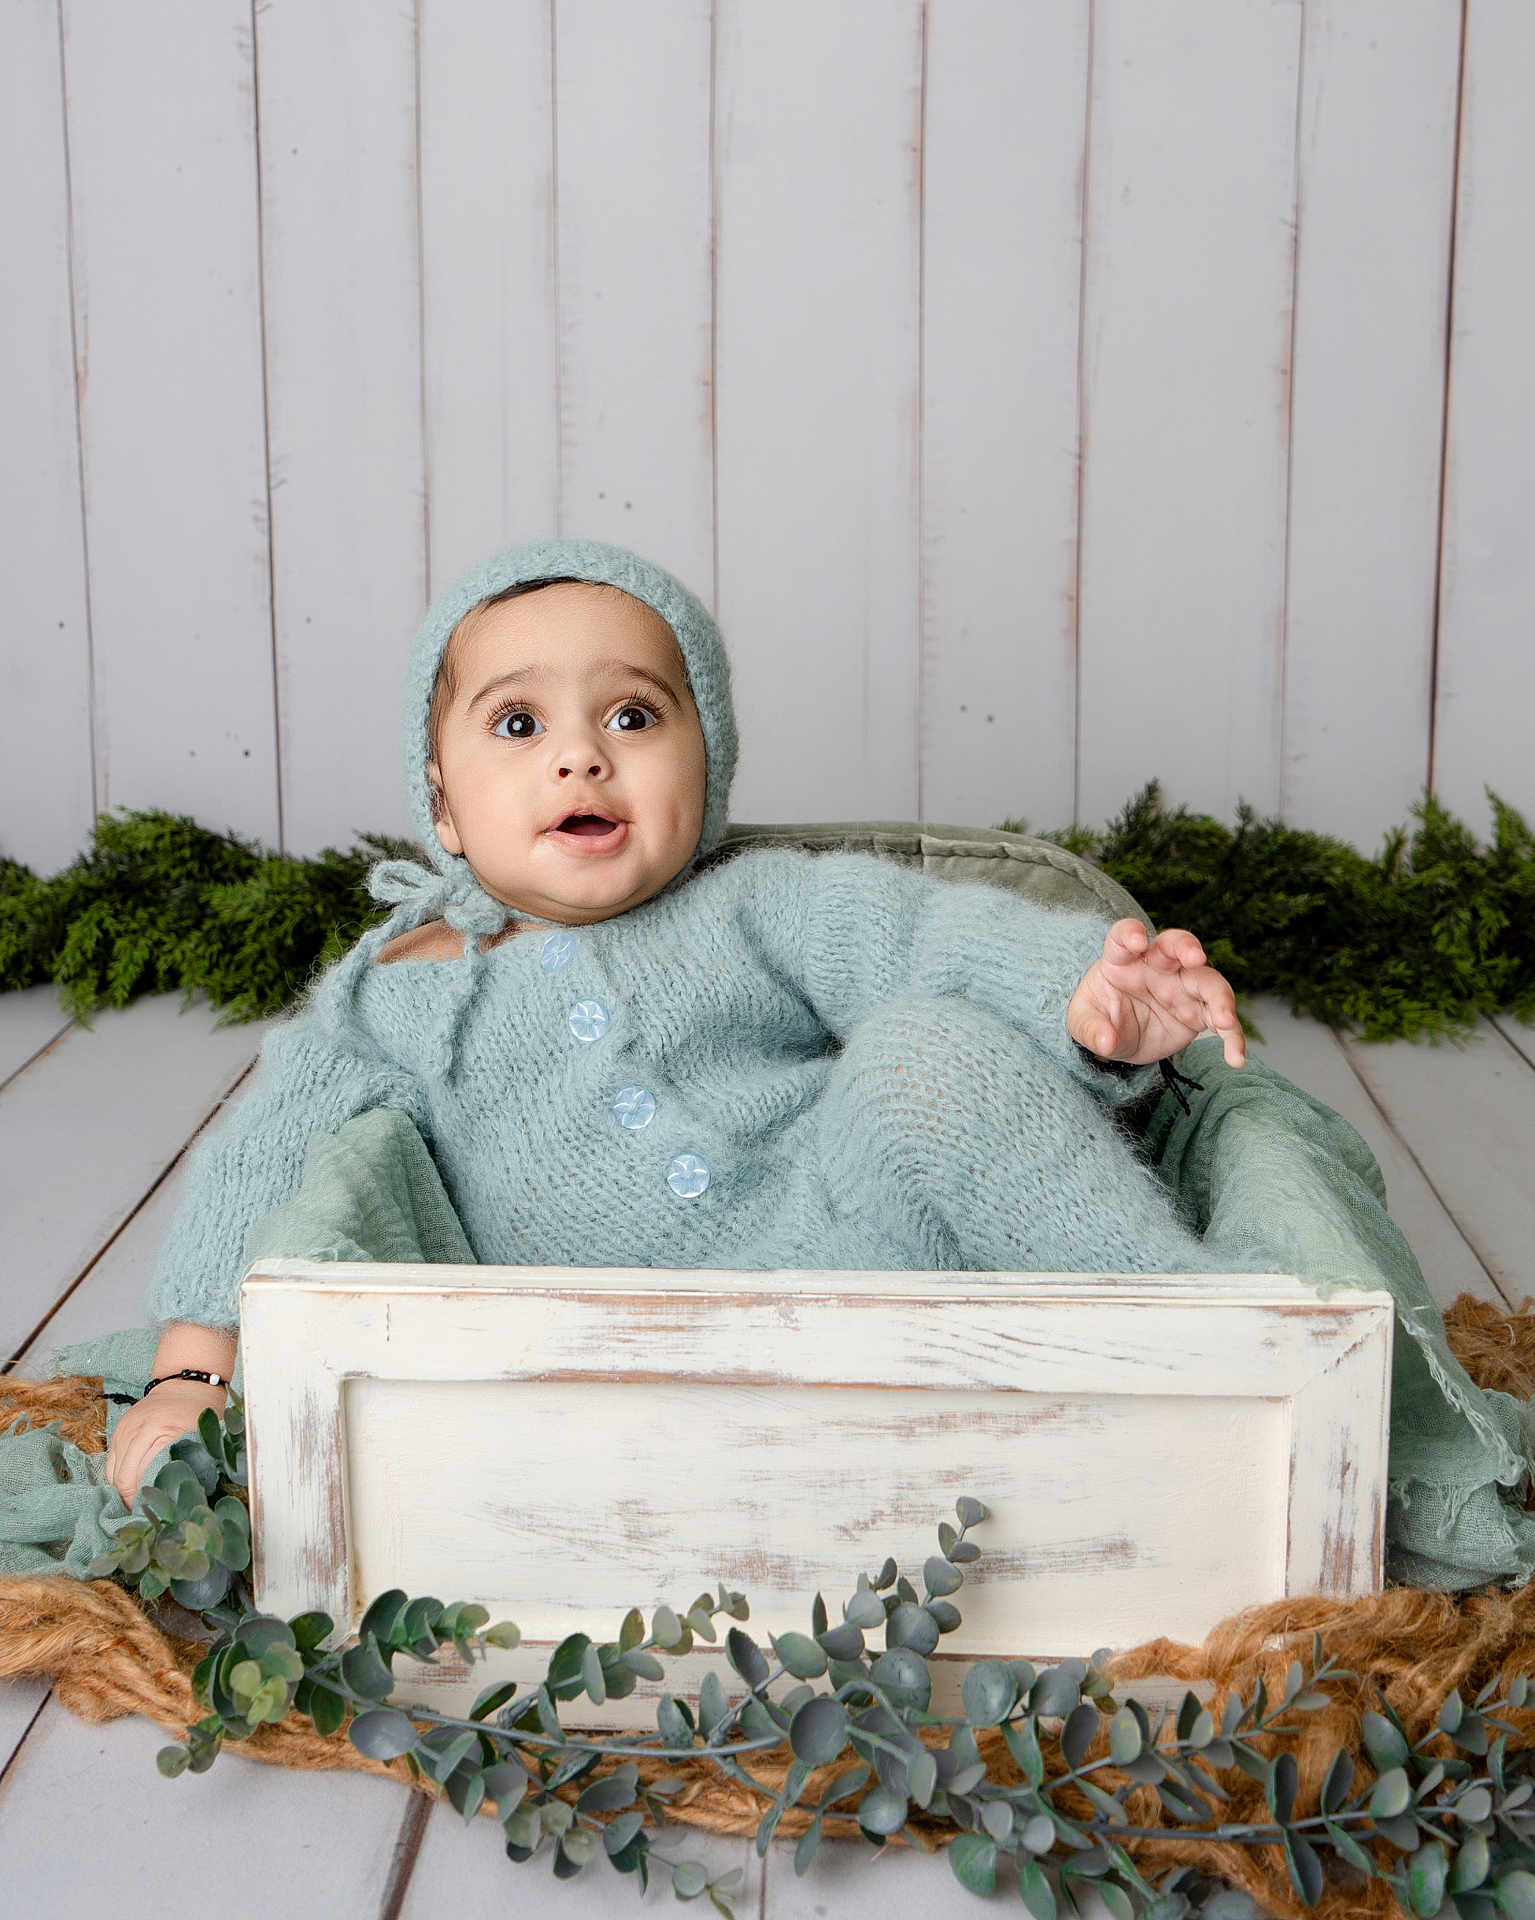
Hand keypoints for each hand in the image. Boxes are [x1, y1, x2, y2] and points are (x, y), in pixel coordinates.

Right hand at [104, 1380, 226, 1507]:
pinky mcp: (119, 1428)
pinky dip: (117, 1476)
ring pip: (113, 1472)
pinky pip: (111, 1461)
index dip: (145, 1498)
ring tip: (134, 1503)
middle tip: (141, 1513)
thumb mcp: (203, 1437)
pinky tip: (129, 1486)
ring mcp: (125, 1429)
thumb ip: (191, 1463)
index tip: (150, 1514)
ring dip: (121, 1490)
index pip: (143, 1476)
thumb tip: (184, 1495)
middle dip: (130, 1499)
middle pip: (124, 1477)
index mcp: (161, 1432)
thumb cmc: (200, 1412)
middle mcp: (138, 1430)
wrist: (186, 1384)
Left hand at [1067, 918, 1245, 1068]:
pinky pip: (1221, 1021)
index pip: (1123, 937)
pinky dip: (1232, 1037)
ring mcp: (1181, 987)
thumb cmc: (1099, 1017)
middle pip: (1175, 945)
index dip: (1130, 933)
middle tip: (1196, 957)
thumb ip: (1091, 1029)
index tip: (1137, 940)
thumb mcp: (1082, 1023)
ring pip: (1208, 981)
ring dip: (1220, 998)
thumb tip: (1105, 1042)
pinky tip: (1236, 1057)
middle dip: (1187, 946)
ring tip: (1224, 1021)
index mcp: (1122, 960)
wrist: (1117, 1037)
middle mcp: (1156, 966)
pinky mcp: (1199, 1013)